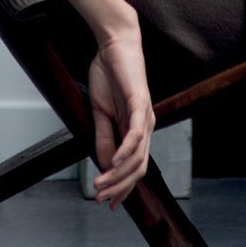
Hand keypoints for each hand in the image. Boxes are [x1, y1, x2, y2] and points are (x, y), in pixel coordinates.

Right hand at [87, 27, 154, 209]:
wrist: (113, 43)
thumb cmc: (108, 74)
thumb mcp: (100, 111)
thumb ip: (104, 137)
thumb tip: (104, 164)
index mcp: (136, 129)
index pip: (134, 167)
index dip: (123, 187)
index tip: (108, 204)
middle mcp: (145, 126)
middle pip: (138, 168)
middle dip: (120, 187)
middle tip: (101, 199)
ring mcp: (145, 116)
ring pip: (137, 156)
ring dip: (119, 174)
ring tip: (101, 185)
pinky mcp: (140, 103)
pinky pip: (136, 134)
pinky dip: (125, 151)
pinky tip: (113, 162)